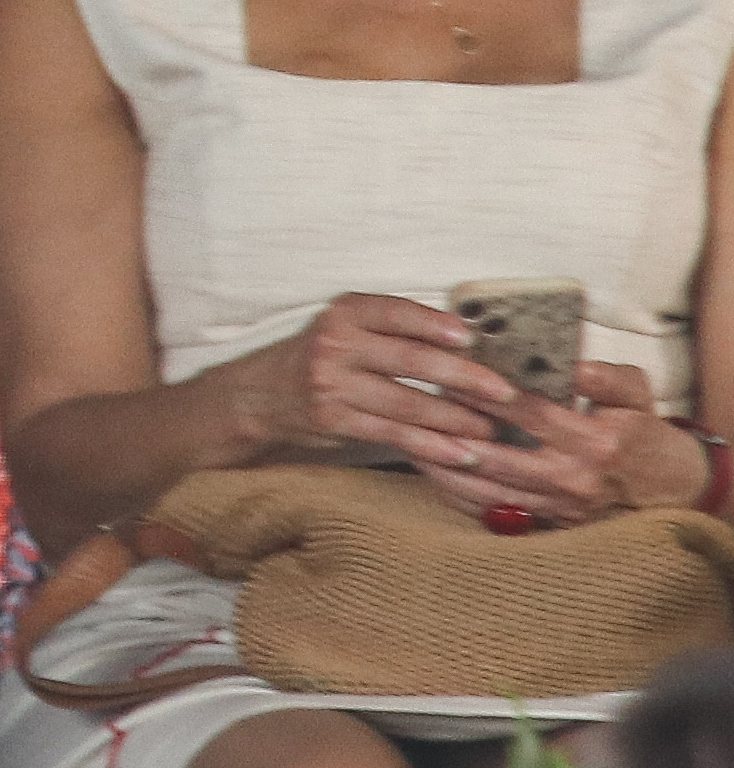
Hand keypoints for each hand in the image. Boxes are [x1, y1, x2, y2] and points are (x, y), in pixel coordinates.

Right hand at [228, 293, 534, 471]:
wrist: (262, 393)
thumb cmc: (322, 357)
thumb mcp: (347, 328)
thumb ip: (394, 329)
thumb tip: (467, 338)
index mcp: (344, 313)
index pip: (397, 313)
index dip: (436, 325)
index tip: (473, 338)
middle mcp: (336, 345)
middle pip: (411, 361)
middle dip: (465, 379)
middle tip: (504, 393)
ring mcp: (332, 384)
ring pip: (408, 404)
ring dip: (456, 420)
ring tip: (491, 430)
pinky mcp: (334, 420)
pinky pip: (394, 435)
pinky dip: (432, 446)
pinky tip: (461, 454)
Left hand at [409, 362, 703, 532]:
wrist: (671, 487)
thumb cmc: (645, 431)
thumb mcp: (635, 393)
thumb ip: (601, 374)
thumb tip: (566, 359)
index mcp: (593, 438)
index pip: (527, 412)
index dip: (485, 392)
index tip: (447, 372)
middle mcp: (573, 476)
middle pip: (498, 457)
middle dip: (451, 436)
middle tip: (408, 414)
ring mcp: (560, 505)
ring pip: (491, 490)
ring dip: (446, 469)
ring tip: (406, 443)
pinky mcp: (553, 524)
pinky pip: (498, 513)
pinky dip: (462, 497)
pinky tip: (432, 475)